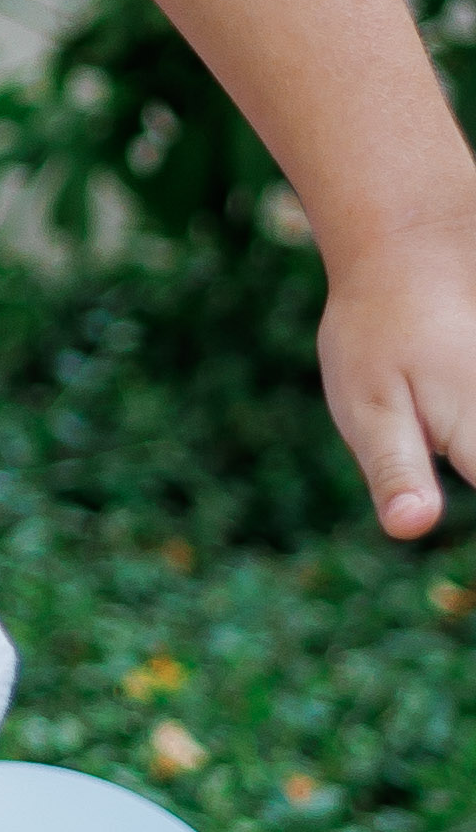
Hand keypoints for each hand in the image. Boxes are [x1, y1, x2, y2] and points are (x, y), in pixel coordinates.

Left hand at [318, 191, 475, 542]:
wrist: (409, 248)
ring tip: (440, 435)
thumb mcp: (367, 404)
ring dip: (474, 454)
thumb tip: (410, 529)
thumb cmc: (377, 331)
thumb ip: (396, 470)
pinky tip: (454, 419)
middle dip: (473, 466)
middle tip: (445, 460)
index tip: (467, 583)